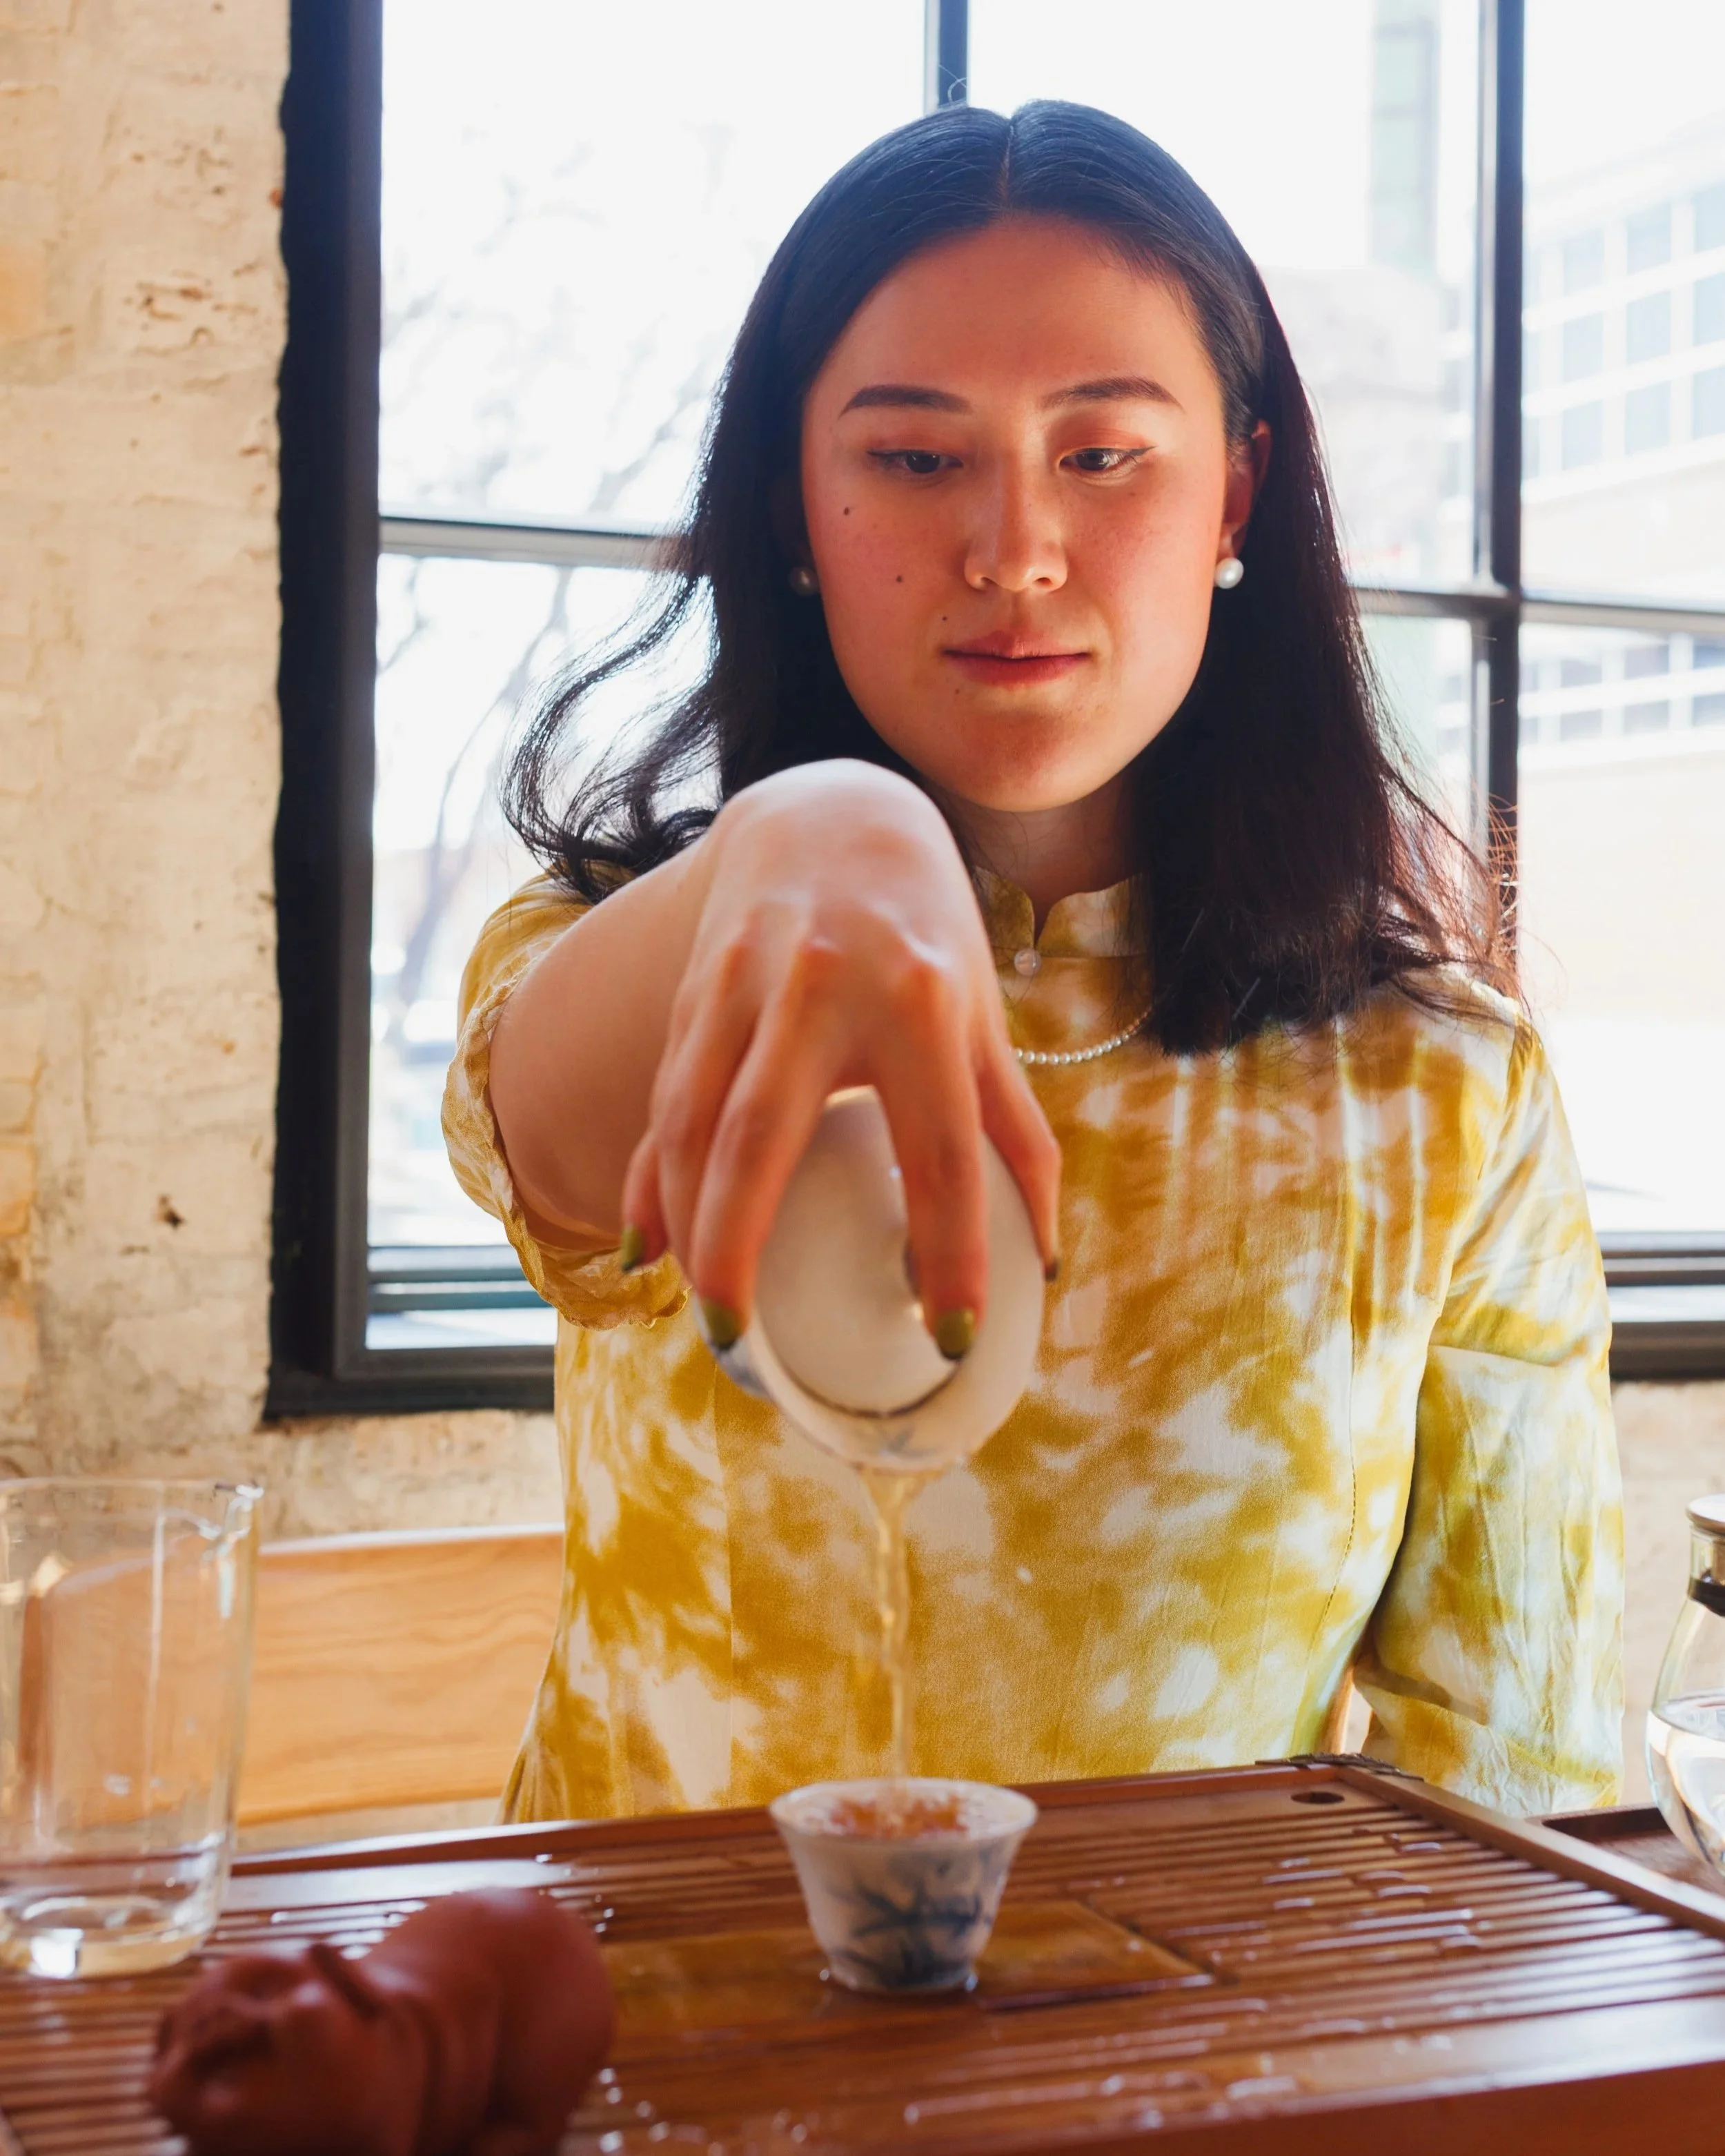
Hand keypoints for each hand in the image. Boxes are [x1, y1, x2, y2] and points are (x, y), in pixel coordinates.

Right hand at [622, 762, 1060, 1351]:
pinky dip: (650, 1177)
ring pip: (690, 1119)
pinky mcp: (694, 985)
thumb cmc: (927, 936)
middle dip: (739, 1245)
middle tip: (740, 1345)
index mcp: (924, 1001)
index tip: (949, 1339)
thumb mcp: (982, 1021)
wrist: (834, 812)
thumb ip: (1015, 1132)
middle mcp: (825, 984)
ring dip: (682, 1224)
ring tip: (702, 1315)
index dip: (952, 1253)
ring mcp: (745, 980)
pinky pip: (664, 1095)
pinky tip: (647, 1247)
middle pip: (762, 1136)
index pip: (942, 1150)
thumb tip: (1044, 1257)